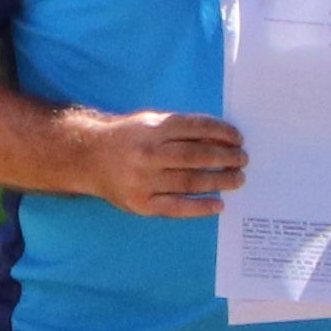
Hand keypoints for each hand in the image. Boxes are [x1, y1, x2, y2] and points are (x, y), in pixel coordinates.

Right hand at [76, 111, 246, 216]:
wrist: (87, 157)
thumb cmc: (127, 138)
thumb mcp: (149, 123)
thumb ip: (180, 129)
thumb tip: (219, 139)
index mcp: (152, 129)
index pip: (195, 128)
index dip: (220, 133)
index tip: (238, 138)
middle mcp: (148, 154)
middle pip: (195, 156)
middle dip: (225, 157)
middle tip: (243, 160)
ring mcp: (143, 180)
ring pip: (189, 181)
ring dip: (219, 181)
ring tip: (237, 179)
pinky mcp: (140, 203)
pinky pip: (175, 207)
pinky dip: (199, 207)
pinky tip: (218, 204)